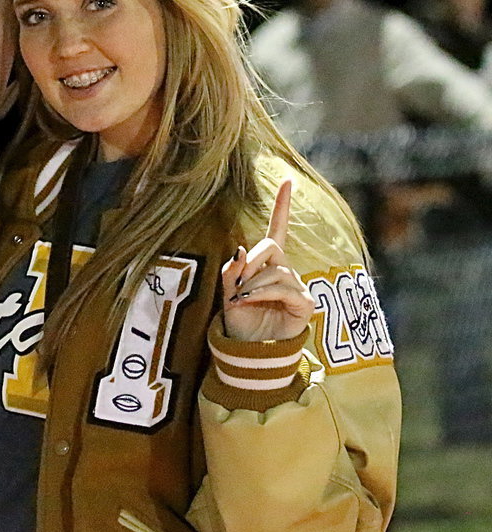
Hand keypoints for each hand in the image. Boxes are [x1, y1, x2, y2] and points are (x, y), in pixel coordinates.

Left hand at [220, 178, 314, 341]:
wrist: (249, 351)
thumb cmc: (239, 321)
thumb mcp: (227, 294)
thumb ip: (231, 272)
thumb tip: (239, 250)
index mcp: (266, 265)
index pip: (277, 230)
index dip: (282, 207)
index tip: (288, 181)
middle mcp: (284, 271)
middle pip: (270, 247)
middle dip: (250, 260)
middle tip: (237, 281)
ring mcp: (297, 287)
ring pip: (275, 271)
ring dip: (253, 284)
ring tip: (241, 299)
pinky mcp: (305, 303)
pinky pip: (283, 288)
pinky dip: (263, 293)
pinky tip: (249, 301)